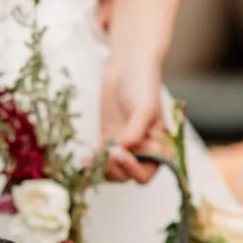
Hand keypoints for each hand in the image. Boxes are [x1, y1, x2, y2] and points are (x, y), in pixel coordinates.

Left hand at [99, 49, 164, 183]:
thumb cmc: (143, 85)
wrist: (128, 66)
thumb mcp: (144, 108)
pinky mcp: (107, 138)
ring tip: (92, 157)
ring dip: (101, 168)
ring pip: (111, 171)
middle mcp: (141, 151)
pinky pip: (100, 157)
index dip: (134, 170)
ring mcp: (123, 146)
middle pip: (127, 176)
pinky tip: (85, 158)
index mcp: (157, 147)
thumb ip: (136, 131)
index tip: (121, 154)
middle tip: (106, 153)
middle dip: (115, 169)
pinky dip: (92, 161)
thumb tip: (125, 150)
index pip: (147, 172)